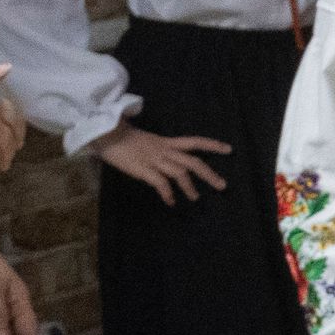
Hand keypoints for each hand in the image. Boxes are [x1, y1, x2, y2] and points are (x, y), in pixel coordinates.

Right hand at [96, 121, 231, 203]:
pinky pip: (160, 182)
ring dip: (190, 187)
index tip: (229, 149)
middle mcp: (164, 150)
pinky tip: (172, 202)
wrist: (105, 132)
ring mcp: (154, 159)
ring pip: (180, 172)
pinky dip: (168, 193)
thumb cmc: (124, 138)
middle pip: (193, 161)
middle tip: (222, 186)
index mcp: (166, 142)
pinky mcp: (142, 169)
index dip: (212, 145)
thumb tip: (170, 162)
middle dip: (209, 174)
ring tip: (195, 198)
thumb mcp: (148, 141)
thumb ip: (160, 150)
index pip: (194, 141)